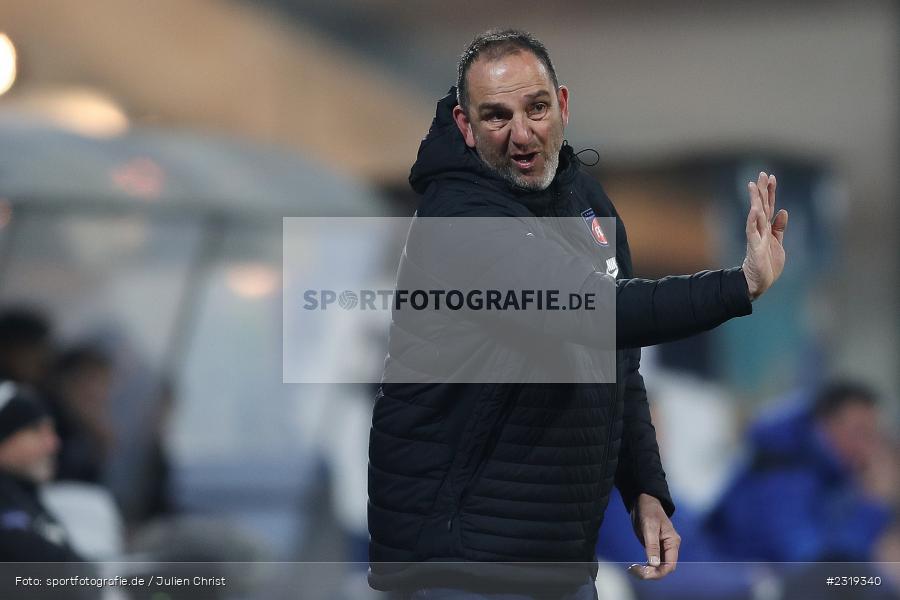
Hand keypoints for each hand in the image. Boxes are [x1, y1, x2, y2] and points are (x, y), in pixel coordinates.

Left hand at [627, 493, 679, 579]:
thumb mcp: (649, 527)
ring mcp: (662, 548)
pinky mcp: (654, 548)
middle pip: (664, 568)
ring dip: (647, 571)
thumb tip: (655, 564)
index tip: (645, 573)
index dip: (659, 572)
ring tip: (633, 570)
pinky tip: (636, 567)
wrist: (644, 502)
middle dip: (651, 573)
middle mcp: (670, 547)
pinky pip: (653, 562)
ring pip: (658, 567)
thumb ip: (652, 545)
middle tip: (635, 572)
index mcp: (672, 542)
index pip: (670, 564)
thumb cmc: (649, 511)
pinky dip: (645, 566)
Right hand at [741, 171, 787, 299]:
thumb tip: (783, 210)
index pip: (768, 206)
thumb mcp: (778, 243)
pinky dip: (753, 220)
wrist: (759, 283)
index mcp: (767, 229)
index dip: (770, 192)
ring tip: (753, 186)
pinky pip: (752, 232)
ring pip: (756, 215)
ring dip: (755, 200)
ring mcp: (756, 237)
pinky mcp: (754, 247)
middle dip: (762, 190)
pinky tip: (753, 210)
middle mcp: (761, 230)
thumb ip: (779, 227)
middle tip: (762, 173)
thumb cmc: (768, 264)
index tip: (770, 176)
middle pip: (761, 206)